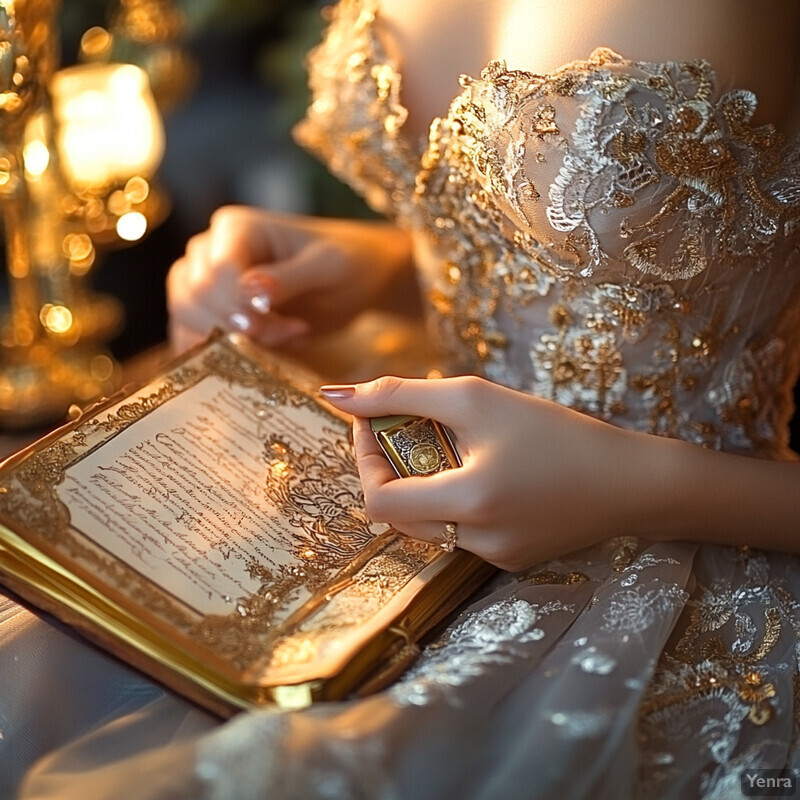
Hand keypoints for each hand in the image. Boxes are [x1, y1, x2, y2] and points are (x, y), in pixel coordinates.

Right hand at [167, 206, 413, 351]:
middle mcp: (211, 251)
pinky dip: (220, 355)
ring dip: (230, 341)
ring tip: (283, 339)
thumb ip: (289, 277)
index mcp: (235, 228)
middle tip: (289, 332)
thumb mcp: (327, 266)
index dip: (238, 304)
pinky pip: (192, 338)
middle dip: (238, 325)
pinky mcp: (212, 315)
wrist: (355, 280)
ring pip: (186, 317)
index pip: (216, 271)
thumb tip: (248, 292)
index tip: (274, 324)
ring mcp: (206, 284)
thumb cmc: (346, 262)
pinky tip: (261, 353)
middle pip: (193, 295)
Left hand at [321, 375, 658, 570]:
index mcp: (467, 504)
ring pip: (426, 525)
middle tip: (407, 428)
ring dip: (420, 484)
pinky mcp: (512, 562)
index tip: (372, 419)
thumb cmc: (557, 433)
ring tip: (446, 446)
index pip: (376, 500)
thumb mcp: (478, 399)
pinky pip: (459, 533)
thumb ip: (403, 394)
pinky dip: (453, 501)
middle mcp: (476, 544)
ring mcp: (494, 559)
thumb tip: (336, 394)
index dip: (363, 459)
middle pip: (397, 514)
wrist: (632, 481)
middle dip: (390, 468)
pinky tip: (481, 473)